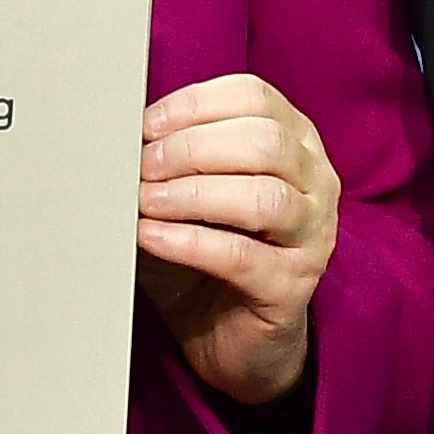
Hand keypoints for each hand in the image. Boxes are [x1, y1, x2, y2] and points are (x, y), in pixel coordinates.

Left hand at [136, 73, 340, 404]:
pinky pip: (242, 256)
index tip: (144, 126)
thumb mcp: (187, 192)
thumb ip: (167, 157)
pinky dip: (188, 241)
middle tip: (140, 166)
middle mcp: (315, 182)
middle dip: (190, 148)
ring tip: (144, 201)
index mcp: (295, 141)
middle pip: (263, 142)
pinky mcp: (293, 287)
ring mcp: (313, 236)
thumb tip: (118, 130)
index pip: (254, 97)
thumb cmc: (204, 251)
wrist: (226, 336)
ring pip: (263, 198)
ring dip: (192, 194)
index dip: (193, 105)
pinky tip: (151, 236)